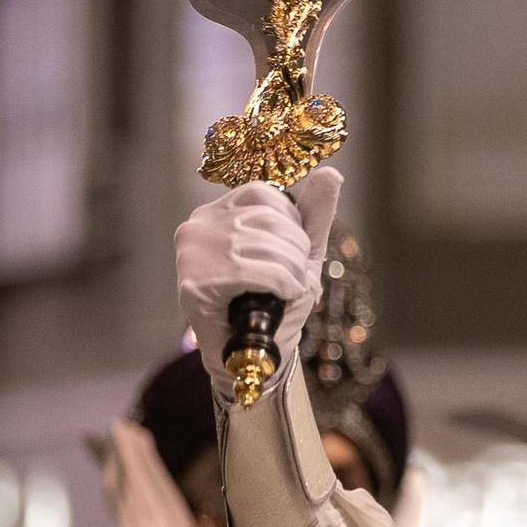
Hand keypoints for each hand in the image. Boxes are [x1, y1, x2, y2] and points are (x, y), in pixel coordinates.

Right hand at [175, 169, 341, 396]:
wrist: (255, 353)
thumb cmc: (275, 302)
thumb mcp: (301, 252)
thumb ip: (314, 214)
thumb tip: (333, 173)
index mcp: (216, 212)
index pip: (265, 194)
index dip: (292, 225)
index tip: (289, 254)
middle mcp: (198, 225)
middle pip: (272, 221)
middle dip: (297, 254)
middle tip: (292, 281)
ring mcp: (193, 252)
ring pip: (270, 246)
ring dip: (294, 275)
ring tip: (287, 292)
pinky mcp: (196, 282)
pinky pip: (261, 272)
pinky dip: (284, 286)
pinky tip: (281, 297)